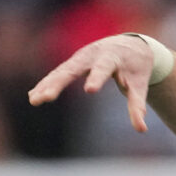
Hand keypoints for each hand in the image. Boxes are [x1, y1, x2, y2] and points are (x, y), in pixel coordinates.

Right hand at [29, 33, 156, 131]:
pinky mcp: (73, 63)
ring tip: (34, 100)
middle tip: (47, 97)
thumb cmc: (136, 66)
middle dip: (58, 82)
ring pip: (61, 71)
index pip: (104, 67)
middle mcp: (92, 54)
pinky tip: (33, 95)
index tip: (90, 90)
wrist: (131, 45)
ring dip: (46, 85)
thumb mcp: (140, 84)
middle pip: (73, 68)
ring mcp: (80, 58)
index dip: (97, 77)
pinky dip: (46, 83)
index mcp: (112, 57)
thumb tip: (141, 129)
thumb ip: (137, 105)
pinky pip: (57, 73)